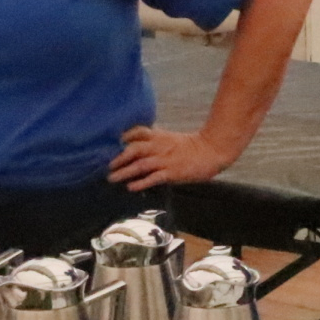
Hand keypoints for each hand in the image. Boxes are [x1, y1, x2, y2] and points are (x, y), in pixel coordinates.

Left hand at [108, 127, 234, 189]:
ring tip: (112, 178)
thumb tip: (139, 147)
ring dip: (124, 172)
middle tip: (107, 165)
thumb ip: (156, 141)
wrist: (212, 150)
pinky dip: (141, 182)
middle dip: (118, 157)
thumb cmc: (192, 146)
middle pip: (133, 149)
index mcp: (159, 136)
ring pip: (140, 164)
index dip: (122, 137)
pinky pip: (153, 177)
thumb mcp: (171, 138)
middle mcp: (159, 146)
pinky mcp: (172, 172)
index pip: (137, 132)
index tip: (111, 143)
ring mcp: (165, 159)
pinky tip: (131, 187)